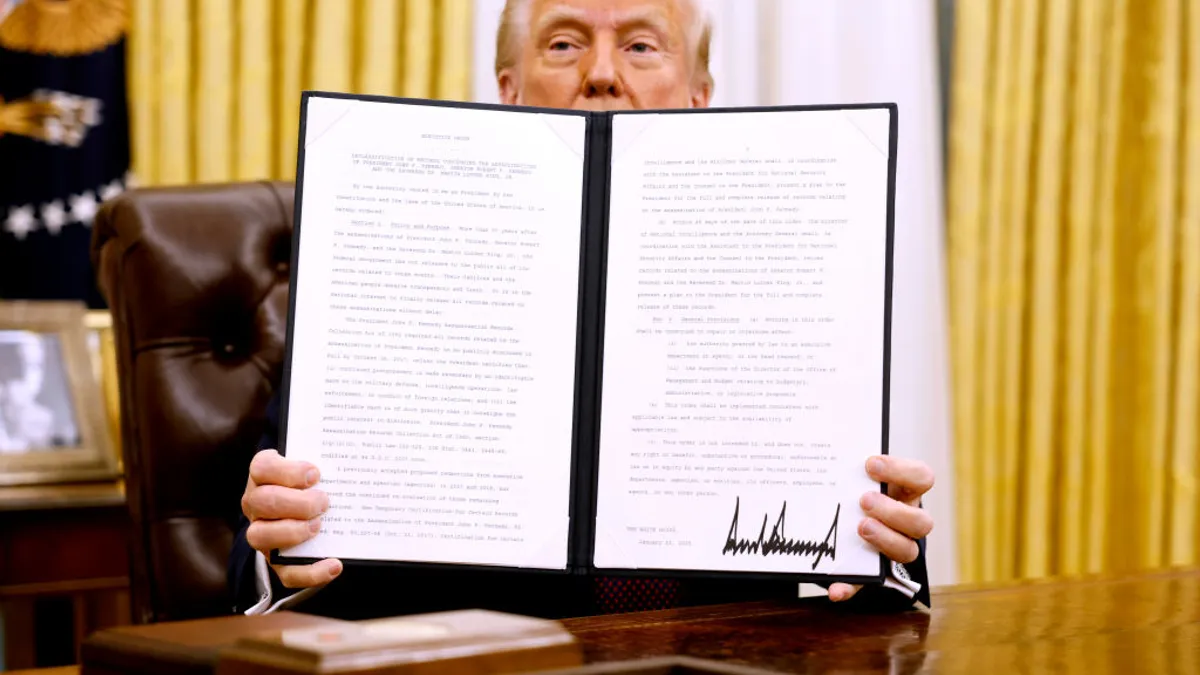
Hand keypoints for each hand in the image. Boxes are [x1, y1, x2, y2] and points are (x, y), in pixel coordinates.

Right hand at [241, 449, 341, 588]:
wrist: (310, 507)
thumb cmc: (314, 482)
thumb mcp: (316, 468)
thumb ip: (328, 464)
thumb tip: (356, 465)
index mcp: (263, 475)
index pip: (262, 468)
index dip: (287, 472)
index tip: (315, 475)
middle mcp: (256, 504)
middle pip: (262, 501)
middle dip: (297, 503)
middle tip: (324, 502)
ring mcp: (262, 533)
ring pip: (259, 536)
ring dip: (293, 532)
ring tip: (319, 526)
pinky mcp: (276, 561)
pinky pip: (286, 573)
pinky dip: (311, 572)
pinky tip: (334, 564)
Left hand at [829, 455, 933, 601]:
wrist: (848, 517)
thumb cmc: (855, 489)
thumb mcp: (857, 476)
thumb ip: (848, 469)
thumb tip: (822, 449)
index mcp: (905, 491)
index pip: (922, 478)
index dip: (901, 471)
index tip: (870, 464)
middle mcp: (907, 521)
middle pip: (921, 522)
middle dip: (893, 511)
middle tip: (864, 500)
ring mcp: (895, 546)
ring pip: (907, 552)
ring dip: (885, 540)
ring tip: (860, 528)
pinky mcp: (873, 572)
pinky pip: (866, 584)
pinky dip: (850, 587)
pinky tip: (835, 588)